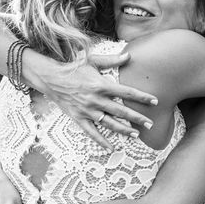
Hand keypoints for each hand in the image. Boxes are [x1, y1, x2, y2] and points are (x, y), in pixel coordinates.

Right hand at [31, 51, 157, 149]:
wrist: (49, 76)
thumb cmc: (72, 66)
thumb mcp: (92, 60)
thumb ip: (112, 60)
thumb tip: (129, 55)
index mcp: (101, 84)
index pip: (127, 92)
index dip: (142, 97)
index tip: (155, 101)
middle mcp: (95, 99)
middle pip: (121, 111)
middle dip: (137, 117)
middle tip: (150, 124)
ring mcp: (87, 110)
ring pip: (109, 123)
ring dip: (123, 129)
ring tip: (136, 134)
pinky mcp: (78, 118)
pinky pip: (91, 132)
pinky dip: (101, 141)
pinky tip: (111, 148)